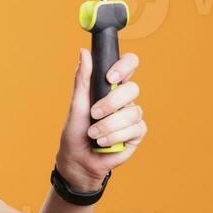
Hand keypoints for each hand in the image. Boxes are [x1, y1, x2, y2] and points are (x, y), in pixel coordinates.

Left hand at [57, 48, 146, 190]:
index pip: (129, 65)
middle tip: (94, 114)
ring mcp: (132, 116)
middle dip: (111, 103)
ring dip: (108, 125)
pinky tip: (103, 143)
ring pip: (132, 112)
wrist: (77, 160)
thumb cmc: (75, 132)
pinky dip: (114, 136)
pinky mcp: (137, 133)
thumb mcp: (76, 105)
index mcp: (111, 87)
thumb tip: (84, 52)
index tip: (110, 78)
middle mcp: (124, 99)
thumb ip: (83, 80)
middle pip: (133, 88)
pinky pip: (134, 129)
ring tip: (93, 134)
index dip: (125, 66)